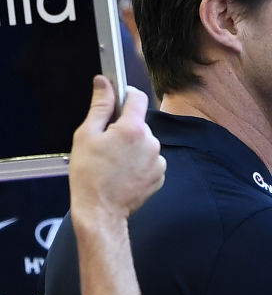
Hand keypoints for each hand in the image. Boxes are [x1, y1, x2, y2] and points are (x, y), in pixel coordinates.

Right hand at [69, 76, 165, 223]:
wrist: (100, 212)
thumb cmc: (89, 176)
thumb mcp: (86, 136)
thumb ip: (100, 106)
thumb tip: (104, 82)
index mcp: (133, 129)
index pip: (137, 97)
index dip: (125, 95)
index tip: (116, 100)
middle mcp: (151, 141)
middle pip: (139, 123)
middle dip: (125, 129)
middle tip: (106, 145)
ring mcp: (158, 159)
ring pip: (145, 143)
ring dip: (133, 147)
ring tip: (114, 163)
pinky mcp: (160, 174)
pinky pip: (150, 160)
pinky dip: (139, 163)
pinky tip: (124, 173)